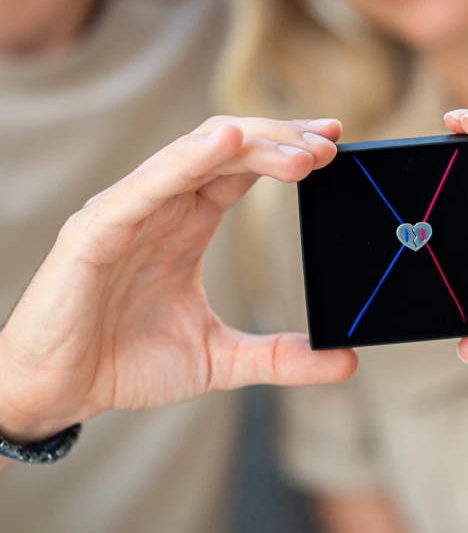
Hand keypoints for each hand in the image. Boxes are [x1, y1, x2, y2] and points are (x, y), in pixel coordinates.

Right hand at [0, 116, 355, 441]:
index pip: (242, 168)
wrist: (56, 394)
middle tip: (329, 143)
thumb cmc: (123, 363)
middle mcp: (160, 207)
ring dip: (250, 145)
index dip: (286, 149)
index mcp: (186, 223)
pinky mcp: (96, 230)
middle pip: (225, 148)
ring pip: (193, 155)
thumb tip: (345, 359)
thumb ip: (280, 357)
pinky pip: (146, 185)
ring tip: (299, 150)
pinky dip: (187, 161)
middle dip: (280, 139)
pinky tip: (225, 143)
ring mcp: (127, 213)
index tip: (334, 143)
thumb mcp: (219, 359)